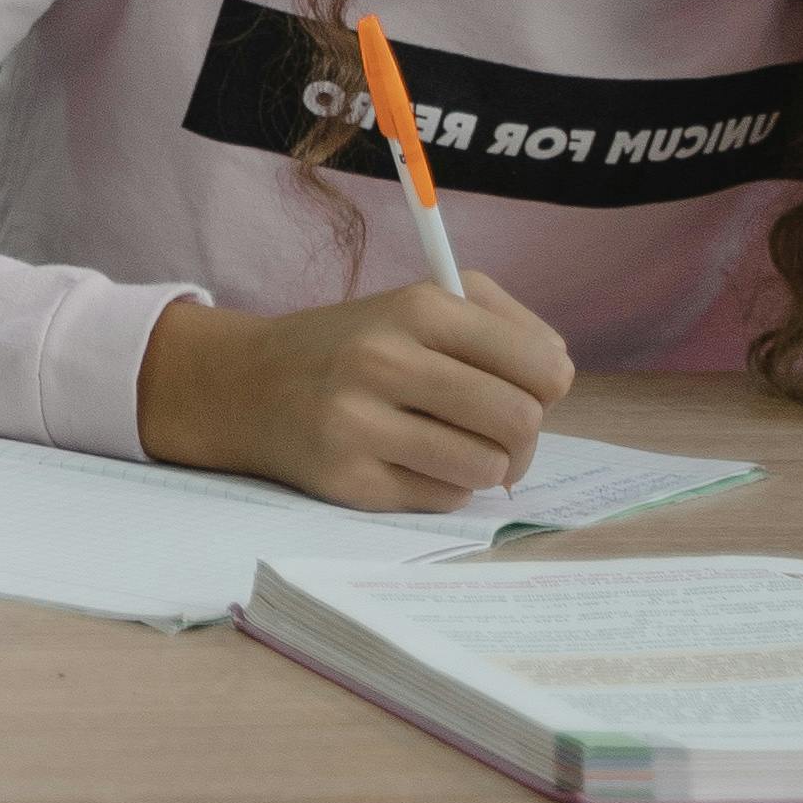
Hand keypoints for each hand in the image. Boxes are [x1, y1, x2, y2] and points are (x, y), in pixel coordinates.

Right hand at [136, 272, 574, 510]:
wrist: (246, 383)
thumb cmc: (354, 345)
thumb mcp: (417, 305)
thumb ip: (500, 326)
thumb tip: (556, 375)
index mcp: (418, 307)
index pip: (541, 364)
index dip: (548, 386)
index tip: (526, 388)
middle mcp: (385, 360)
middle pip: (520, 421)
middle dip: (523, 435)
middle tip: (498, 432)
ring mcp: (361, 424)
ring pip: (487, 468)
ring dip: (484, 465)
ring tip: (455, 447)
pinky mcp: (348, 480)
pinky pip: (444, 498)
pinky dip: (443, 485)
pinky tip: (409, 462)